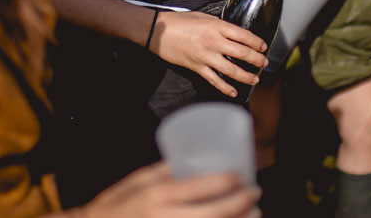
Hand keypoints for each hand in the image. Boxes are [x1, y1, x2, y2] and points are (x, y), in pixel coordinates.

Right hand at [74, 162, 259, 217]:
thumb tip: (191, 159)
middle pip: (213, 214)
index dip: (225, 181)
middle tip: (255, 193)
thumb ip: (164, 172)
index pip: (198, 188)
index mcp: (156, 196)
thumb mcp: (137, 181)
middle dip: (240, 204)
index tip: (241, 176)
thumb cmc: (115, 206)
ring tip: (254, 214)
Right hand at [151, 11, 268, 97]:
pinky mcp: (197, 67)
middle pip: (242, 53)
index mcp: (216, 26)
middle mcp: (214, 42)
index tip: (263, 46)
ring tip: (254, 78)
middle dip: (257, 60)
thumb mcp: (202, 17)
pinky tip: (233, 92)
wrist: (157, 31)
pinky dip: (225, 88)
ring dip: (246, 75)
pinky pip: (214, 80)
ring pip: (232, 70)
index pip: (244, 35)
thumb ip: (218, 25)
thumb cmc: (178, 21)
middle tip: (263, 63)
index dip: (257, 42)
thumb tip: (232, 32)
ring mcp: (205, 56)